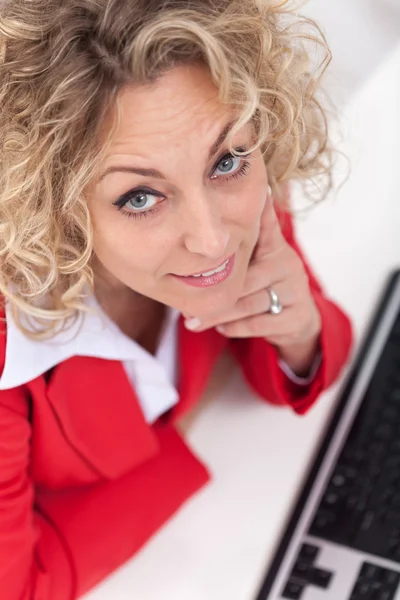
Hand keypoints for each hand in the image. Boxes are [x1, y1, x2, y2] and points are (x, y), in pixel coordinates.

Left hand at [184, 190, 321, 375]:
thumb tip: (200, 233)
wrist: (297, 319)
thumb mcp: (255, 262)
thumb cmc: (263, 286)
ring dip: (218, 315)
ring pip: (248, 303)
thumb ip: (236, 248)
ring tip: (194, 321)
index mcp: (275, 247)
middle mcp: (288, 264)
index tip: (253, 194)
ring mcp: (295, 290)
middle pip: (245, 278)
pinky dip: (235, 328)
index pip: (265, 227)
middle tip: (185, 302)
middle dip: (214, 292)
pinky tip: (221, 328)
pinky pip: (258, 324)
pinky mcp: (296, 316)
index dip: (259, 212)